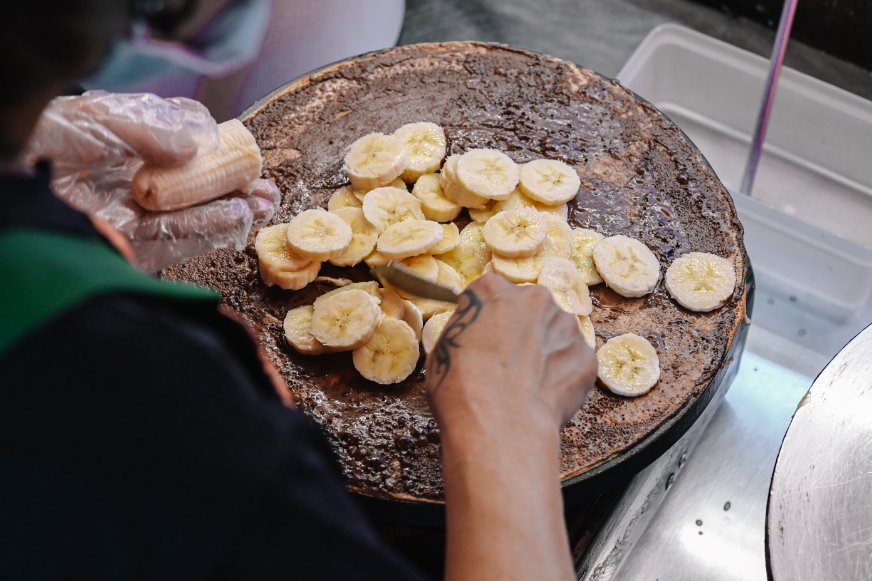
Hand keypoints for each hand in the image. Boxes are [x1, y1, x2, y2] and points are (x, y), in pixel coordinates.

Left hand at [26, 91, 277, 271]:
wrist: (16, 182)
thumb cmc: (50, 140)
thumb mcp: (102, 119)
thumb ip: (152, 129)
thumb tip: (198, 148)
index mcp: (130, 150)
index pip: (184, 153)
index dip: (219, 156)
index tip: (247, 156)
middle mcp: (136, 184)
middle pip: (195, 188)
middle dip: (235, 189)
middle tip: (268, 189)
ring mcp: (135, 216)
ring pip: (193, 215)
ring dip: (232, 210)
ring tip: (265, 204)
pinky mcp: (131, 245)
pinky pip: (178, 237)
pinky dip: (210, 229)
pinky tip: (239, 218)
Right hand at [425, 273, 595, 434]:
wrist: (499, 426)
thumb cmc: (459, 389)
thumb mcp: (442, 349)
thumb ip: (465, 331)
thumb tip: (474, 337)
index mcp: (492, 290)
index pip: (490, 293)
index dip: (486, 319)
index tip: (484, 339)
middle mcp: (533, 298)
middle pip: (529, 308)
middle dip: (522, 330)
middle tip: (508, 363)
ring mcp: (566, 326)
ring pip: (555, 334)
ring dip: (545, 351)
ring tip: (527, 384)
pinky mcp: (586, 357)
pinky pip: (573, 363)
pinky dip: (562, 377)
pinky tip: (544, 397)